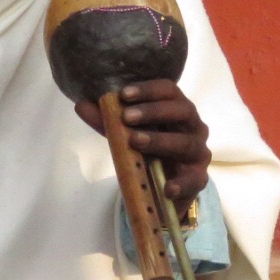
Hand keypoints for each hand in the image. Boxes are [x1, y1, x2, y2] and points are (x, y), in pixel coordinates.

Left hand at [75, 79, 210, 213]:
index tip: (123, 94)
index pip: (169, 91)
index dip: (148, 89)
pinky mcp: (198, 178)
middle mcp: (193, 127)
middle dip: (154, 111)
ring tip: (135, 141)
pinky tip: (167, 187)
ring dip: (161, 140)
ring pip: (186, 143)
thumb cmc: (149, 153)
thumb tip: (81, 105)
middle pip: (182, 110)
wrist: (162, 189)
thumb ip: (107, 121)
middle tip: (127, 116)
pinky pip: (194, 180)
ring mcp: (198, 153)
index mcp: (177, 110)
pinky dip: (181, 183)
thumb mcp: (125, 135)